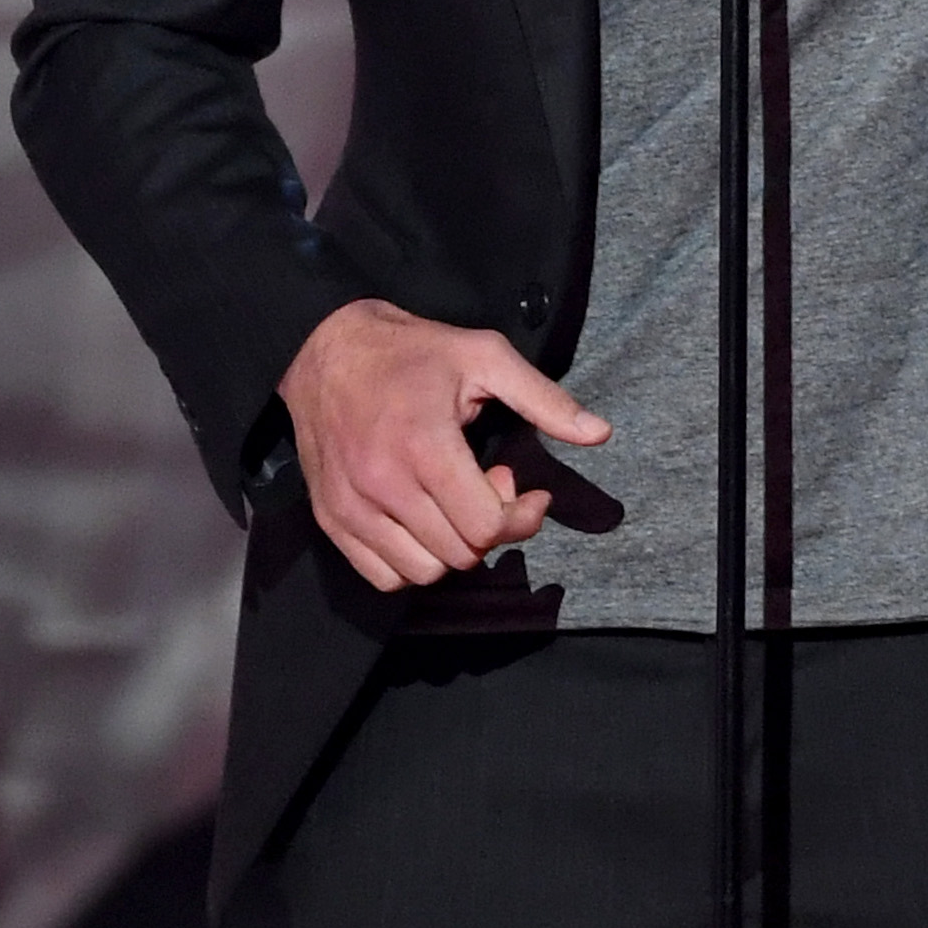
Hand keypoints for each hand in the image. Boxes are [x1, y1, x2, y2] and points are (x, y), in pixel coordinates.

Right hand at [276, 297, 611, 591]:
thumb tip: (601, 433)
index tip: (517, 481)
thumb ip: (544, 399)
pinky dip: (410, 562)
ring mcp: (352, 508)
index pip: (485, 527)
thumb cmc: (414, 352)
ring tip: (451, 502)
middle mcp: (384, 485)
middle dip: (489, 528)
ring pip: (423, 573)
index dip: (517, 514)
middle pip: (460, 554)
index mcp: (425, 445)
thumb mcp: (485, 357)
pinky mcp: (331, 520)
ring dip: (452, 548)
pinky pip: (382, 576)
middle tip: (485, 485)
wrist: (326, 350)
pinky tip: (420, 521)